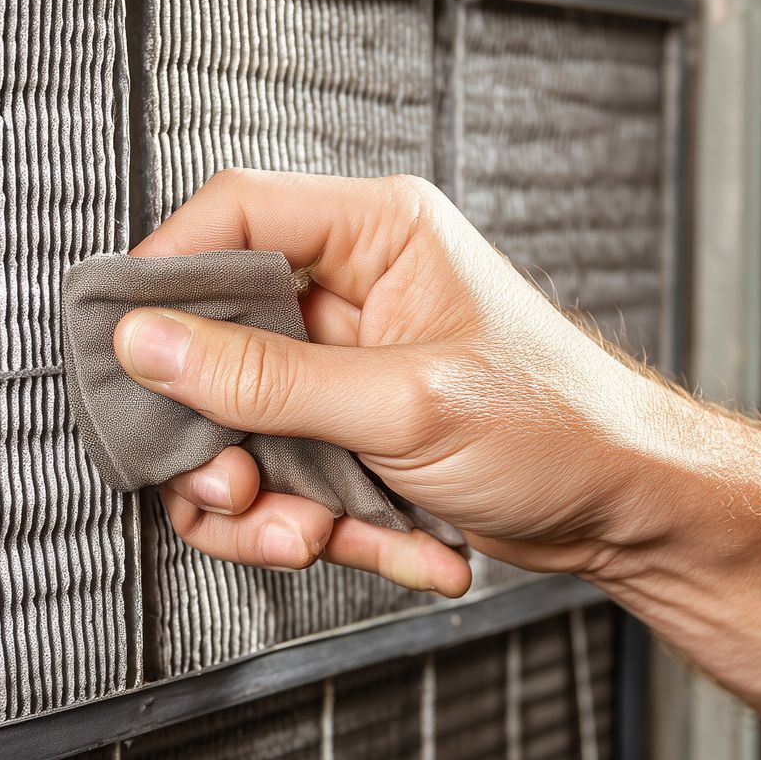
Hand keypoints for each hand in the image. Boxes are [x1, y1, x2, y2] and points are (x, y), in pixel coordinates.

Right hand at [115, 169, 688, 597]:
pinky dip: (330, 528)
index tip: (127, 349)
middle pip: (217, 341)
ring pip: (242, 428)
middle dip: (223, 438)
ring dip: (272, 504)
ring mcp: (347, 369)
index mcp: (376, 234)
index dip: (166, 275)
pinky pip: (290, 479)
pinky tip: (403, 543)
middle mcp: (353, 290)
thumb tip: (150, 343)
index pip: (234, 216)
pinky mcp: (351, 435)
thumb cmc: (562, 429)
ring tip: (323, 536)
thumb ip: (267, 380)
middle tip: (237, 489)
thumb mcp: (404, 406)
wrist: (633, 512)